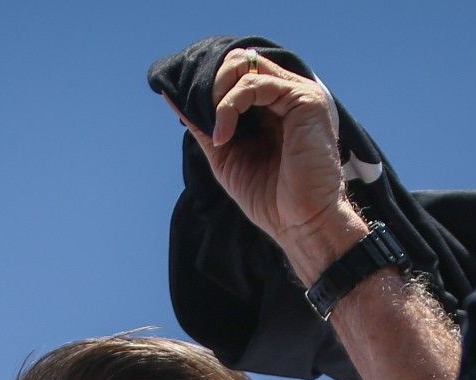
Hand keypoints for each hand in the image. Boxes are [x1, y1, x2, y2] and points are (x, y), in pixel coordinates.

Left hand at [165, 48, 361, 275]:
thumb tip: (170, 96)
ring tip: (216, 132)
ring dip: (217, 94)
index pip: (235, 71)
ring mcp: (299, 94)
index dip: (209, 86)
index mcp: (273, 105)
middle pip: (239, 59)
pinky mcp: (305, 100)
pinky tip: (223, 135)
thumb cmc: (269, 197)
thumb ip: (203, 124)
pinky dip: (229, 106)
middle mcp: (287, 93)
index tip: (192, 112)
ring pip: (245, 65)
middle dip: (212, 83)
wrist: (301, 224)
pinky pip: (254, 84)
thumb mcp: (224, 154)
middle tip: (204, 117)